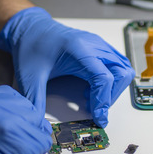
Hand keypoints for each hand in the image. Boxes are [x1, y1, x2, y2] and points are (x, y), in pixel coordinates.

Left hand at [0, 7, 133, 126]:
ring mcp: (98, 45)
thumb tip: (38, 125)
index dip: (103, 101)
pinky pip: (117, 64)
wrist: (30, 28)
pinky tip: (91, 85)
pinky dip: (111, 79)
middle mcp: (93, 45)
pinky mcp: (98, 47)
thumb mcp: (29, 77)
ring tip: (92, 96)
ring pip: (123, 68)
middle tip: (94, 108)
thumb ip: (35, 102)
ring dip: (113, 88)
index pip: (104, 78)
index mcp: (78, 50)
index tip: (98, 117)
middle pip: (121, 73)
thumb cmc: (30, 46)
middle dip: (111, 96)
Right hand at [0, 86, 51, 153]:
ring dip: (31, 138)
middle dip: (25, 124)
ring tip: (13, 153)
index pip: (9, 95)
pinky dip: (37, 152)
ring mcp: (4, 123)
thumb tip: (18, 114)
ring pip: (36, 123)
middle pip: (25, 105)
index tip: (11, 126)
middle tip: (13, 143)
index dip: (14, 112)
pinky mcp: (19, 141)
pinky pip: (42, 140)